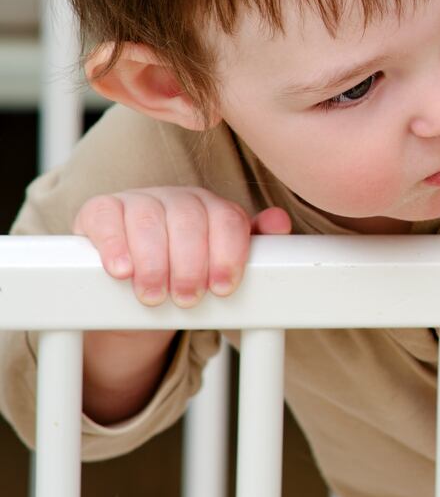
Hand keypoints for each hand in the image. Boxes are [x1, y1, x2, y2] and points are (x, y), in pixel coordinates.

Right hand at [73, 187, 291, 307]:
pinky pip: (107, 218)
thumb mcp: (218, 264)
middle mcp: (177, 198)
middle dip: (191, 264)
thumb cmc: (183, 275)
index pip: (228, 219)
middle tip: (188, 298)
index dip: (228, 254)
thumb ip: (251, 243)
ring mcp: (138, 200)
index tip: (223, 289)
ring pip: (149, 220)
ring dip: (153, 262)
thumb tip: (280, 221)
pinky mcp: (101, 210)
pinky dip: (114, 245)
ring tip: (154, 296)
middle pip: (189, 220)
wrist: (132, 290)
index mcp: (212, 207)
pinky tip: (122, 271)